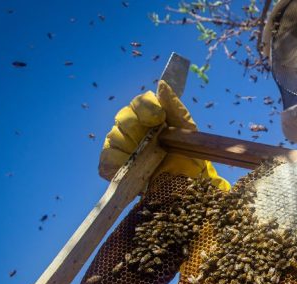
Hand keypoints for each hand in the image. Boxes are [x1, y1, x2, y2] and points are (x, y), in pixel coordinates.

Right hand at [99, 80, 229, 190]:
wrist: (189, 186)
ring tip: (143, 155)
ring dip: (126, 145)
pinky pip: (106, 162)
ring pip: (113, 138)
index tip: (159, 117)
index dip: (146, 108)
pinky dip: (113, 163)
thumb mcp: (188, 131)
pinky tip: (126, 166)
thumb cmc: (190, 156)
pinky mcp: (118, 169)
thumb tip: (162, 85)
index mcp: (151, 118)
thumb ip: (175, 108)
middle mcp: (135, 131)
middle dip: (135, 126)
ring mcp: (125, 150)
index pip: (139, 104)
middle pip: (123, 119)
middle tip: (150, 138)